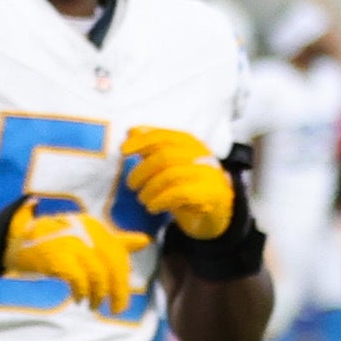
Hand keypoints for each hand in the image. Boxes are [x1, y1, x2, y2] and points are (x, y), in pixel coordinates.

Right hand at [6, 198, 138, 310]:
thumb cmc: (57, 243)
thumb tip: (145, 241)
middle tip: (115, 309)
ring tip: (93, 305)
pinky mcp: (56, 256)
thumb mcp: (87, 239)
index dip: (122, 277)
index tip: (120, 295)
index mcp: (94, 226)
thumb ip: (116, 242)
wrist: (16, 241)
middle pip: (112, 265)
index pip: (118, 254)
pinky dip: (81, 293)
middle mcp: (85, 231)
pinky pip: (79, 279)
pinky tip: (78, 299)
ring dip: (98, 295)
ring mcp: (70, 242)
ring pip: (98, 275)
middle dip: (118, 291)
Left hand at [120, 127, 238, 238]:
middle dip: (142, 171)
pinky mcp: (210, 194)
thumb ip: (153, 147)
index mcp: (190, 143)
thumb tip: (131, 132)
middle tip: (131, 184)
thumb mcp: (170, 162)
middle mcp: (201, 155)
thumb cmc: (187, 182)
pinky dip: (161, 200)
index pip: (162, 136)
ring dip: (150, 189)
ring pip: (171, 175)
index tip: (122, 152)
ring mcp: (208, 174)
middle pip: (165, 156)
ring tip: (143, 199)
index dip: (140, 142)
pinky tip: (153, 207)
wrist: (218, 209)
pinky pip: (180, 194)